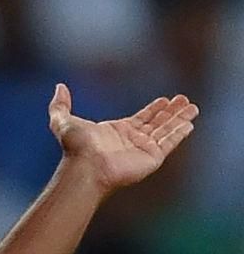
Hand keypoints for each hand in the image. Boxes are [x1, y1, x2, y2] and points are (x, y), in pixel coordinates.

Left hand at [48, 84, 199, 196]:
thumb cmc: (75, 147)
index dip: (153, 109)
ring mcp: (143, 149)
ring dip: (179, 118)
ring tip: (192, 107)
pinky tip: (189, 123)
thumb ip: (60, 104)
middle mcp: (132, 140)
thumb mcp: (62, 120)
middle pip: (156, 122)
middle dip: (171, 112)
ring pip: (166, 130)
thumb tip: (60, 87)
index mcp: (116, 131)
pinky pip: (169, 142)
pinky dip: (179, 132)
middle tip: (184, 99)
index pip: (141, 118)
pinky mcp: (152, 157)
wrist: (86, 166)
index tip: (165, 100)